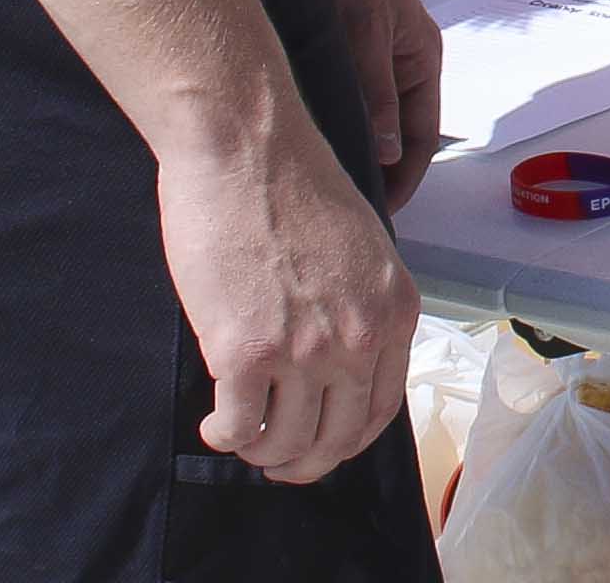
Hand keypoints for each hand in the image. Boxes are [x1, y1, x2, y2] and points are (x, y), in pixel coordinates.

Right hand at [160, 116, 418, 484]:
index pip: (382, 408)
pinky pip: (240, 427)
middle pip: (337, 438)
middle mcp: (360, 338)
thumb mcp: (361, 246)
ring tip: (242, 438)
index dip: (346, 438)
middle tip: (277, 461)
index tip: (322, 442)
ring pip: (288, 443)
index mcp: (395, 310)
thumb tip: (337, 355)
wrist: (245, 147)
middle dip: (305, 462)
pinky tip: (215, 424)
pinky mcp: (246, 353)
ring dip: (263, 453)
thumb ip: (359, 303)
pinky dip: (225, 436)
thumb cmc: (293, 182)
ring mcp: (306, 349)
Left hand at [340, 0, 444, 217]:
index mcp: (424, 59)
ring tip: (332, 183)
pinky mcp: (352, 50)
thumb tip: (389, 155)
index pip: (423, 137)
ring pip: (375, 118)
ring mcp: (380, 57)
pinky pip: (353, 99)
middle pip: (402, 132)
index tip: (379, 214)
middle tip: (348, 208)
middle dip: (382, 171)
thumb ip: (377, 94)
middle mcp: (407, 63)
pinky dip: (341, 123)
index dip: (406, 179)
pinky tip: (316, 140)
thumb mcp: (364, 34)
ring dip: (359, 148)